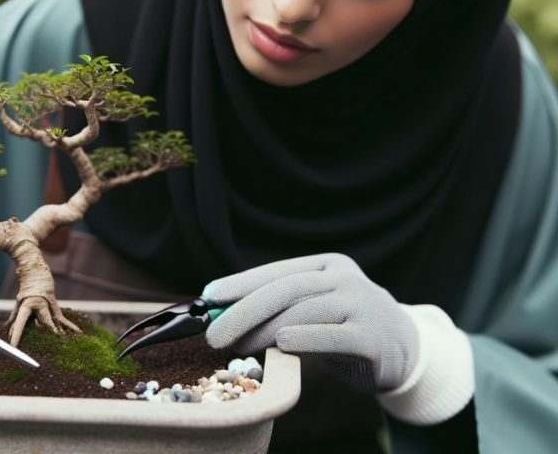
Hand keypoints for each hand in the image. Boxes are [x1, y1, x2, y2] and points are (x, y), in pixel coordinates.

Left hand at [203, 253, 418, 392]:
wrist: (406, 350)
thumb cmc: (345, 329)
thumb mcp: (317, 310)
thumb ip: (281, 309)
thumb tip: (223, 314)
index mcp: (327, 265)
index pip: (277, 271)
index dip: (240, 283)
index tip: (209, 296)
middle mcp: (345, 279)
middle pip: (285, 290)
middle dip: (243, 310)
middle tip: (214, 333)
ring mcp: (362, 304)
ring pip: (303, 311)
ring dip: (264, 330)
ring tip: (238, 346)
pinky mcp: (373, 337)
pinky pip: (333, 336)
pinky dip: (305, 339)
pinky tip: (281, 344)